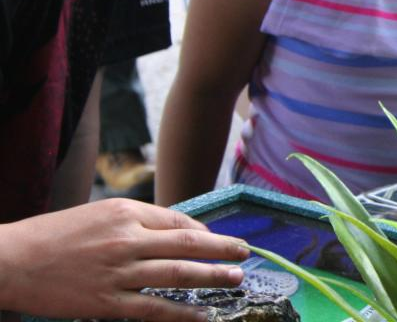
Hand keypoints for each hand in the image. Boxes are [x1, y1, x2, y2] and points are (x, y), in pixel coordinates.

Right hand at [0, 198, 248, 321]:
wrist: (11, 260)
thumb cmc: (54, 236)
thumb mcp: (99, 214)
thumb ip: (137, 221)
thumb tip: (175, 232)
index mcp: (126, 212)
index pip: (179, 222)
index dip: (205, 233)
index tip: (220, 241)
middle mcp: (127, 239)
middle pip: (188, 245)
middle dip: (222, 250)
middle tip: (245, 254)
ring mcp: (118, 273)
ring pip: (178, 275)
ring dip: (212, 278)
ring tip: (235, 279)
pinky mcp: (106, 303)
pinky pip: (154, 310)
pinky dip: (182, 314)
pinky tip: (202, 316)